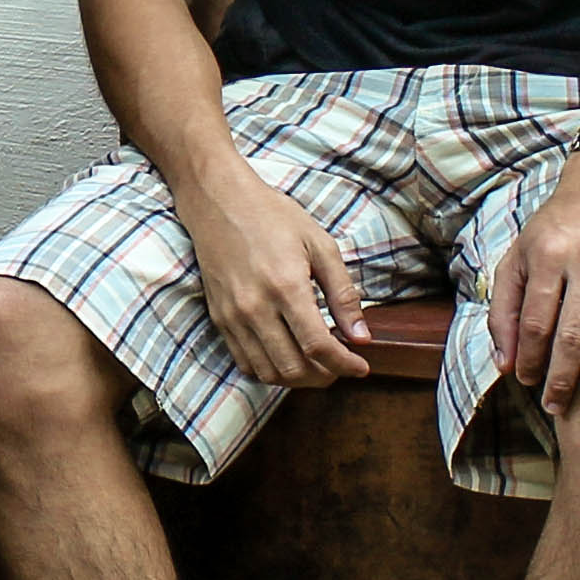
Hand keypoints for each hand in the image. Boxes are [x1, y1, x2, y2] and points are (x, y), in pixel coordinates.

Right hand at [176, 162, 370, 389]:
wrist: (219, 201)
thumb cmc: (272, 216)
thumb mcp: (319, 244)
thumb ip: (343, 293)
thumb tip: (360, 335)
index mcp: (286, 286)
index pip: (318, 346)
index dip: (344, 365)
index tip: (360, 367)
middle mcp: (256, 307)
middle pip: (294, 368)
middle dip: (324, 376)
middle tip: (340, 366)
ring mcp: (233, 316)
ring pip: (268, 373)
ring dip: (298, 379)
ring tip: (316, 365)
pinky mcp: (219, 319)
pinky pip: (245, 362)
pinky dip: (270, 370)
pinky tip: (287, 357)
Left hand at [495, 156, 579, 416]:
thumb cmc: (558, 226)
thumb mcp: (519, 255)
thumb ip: (505, 306)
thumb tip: (504, 363)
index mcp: (547, 255)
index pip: (535, 322)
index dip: (530, 359)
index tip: (529, 385)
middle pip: (573, 331)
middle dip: (563, 376)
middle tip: (558, 406)